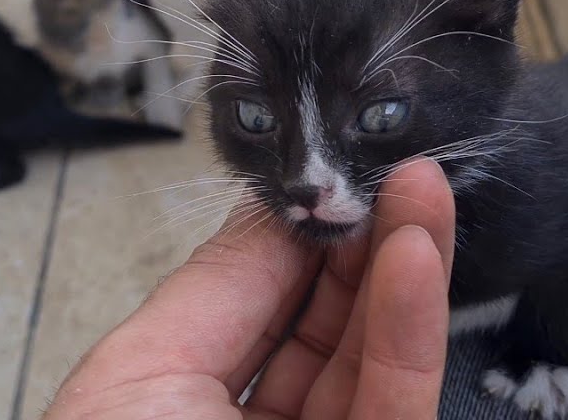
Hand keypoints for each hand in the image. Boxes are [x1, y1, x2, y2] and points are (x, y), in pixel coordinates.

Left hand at [42, 157, 455, 419]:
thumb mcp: (140, 375)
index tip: (336, 173)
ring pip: (372, 358)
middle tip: (399, 170)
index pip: (257, 304)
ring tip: (427, 191)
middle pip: (326, 324)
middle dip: (363, 243)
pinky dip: (412, 331)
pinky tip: (420, 258)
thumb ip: (223, 286)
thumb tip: (277, 213)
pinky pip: (395, 400)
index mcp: (184, 403)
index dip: (300, 236)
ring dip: (404, 270)